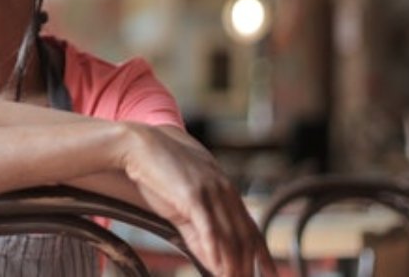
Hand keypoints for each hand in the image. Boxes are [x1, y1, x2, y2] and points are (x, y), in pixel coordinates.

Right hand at [120, 125, 275, 276]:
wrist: (139, 145)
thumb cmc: (159, 173)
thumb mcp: (184, 204)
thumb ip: (197, 231)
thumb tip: (211, 260)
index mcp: (226, 189)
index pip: (251, 227)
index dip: (262, 254)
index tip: (269, 273)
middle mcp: (224, 189)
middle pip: (243, 236)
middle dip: (246, 265)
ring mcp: (210, 190)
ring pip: (228, 235)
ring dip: (232, 264)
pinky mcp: (192, 193)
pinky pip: (208, 226)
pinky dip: (214, 250)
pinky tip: (216, 268)